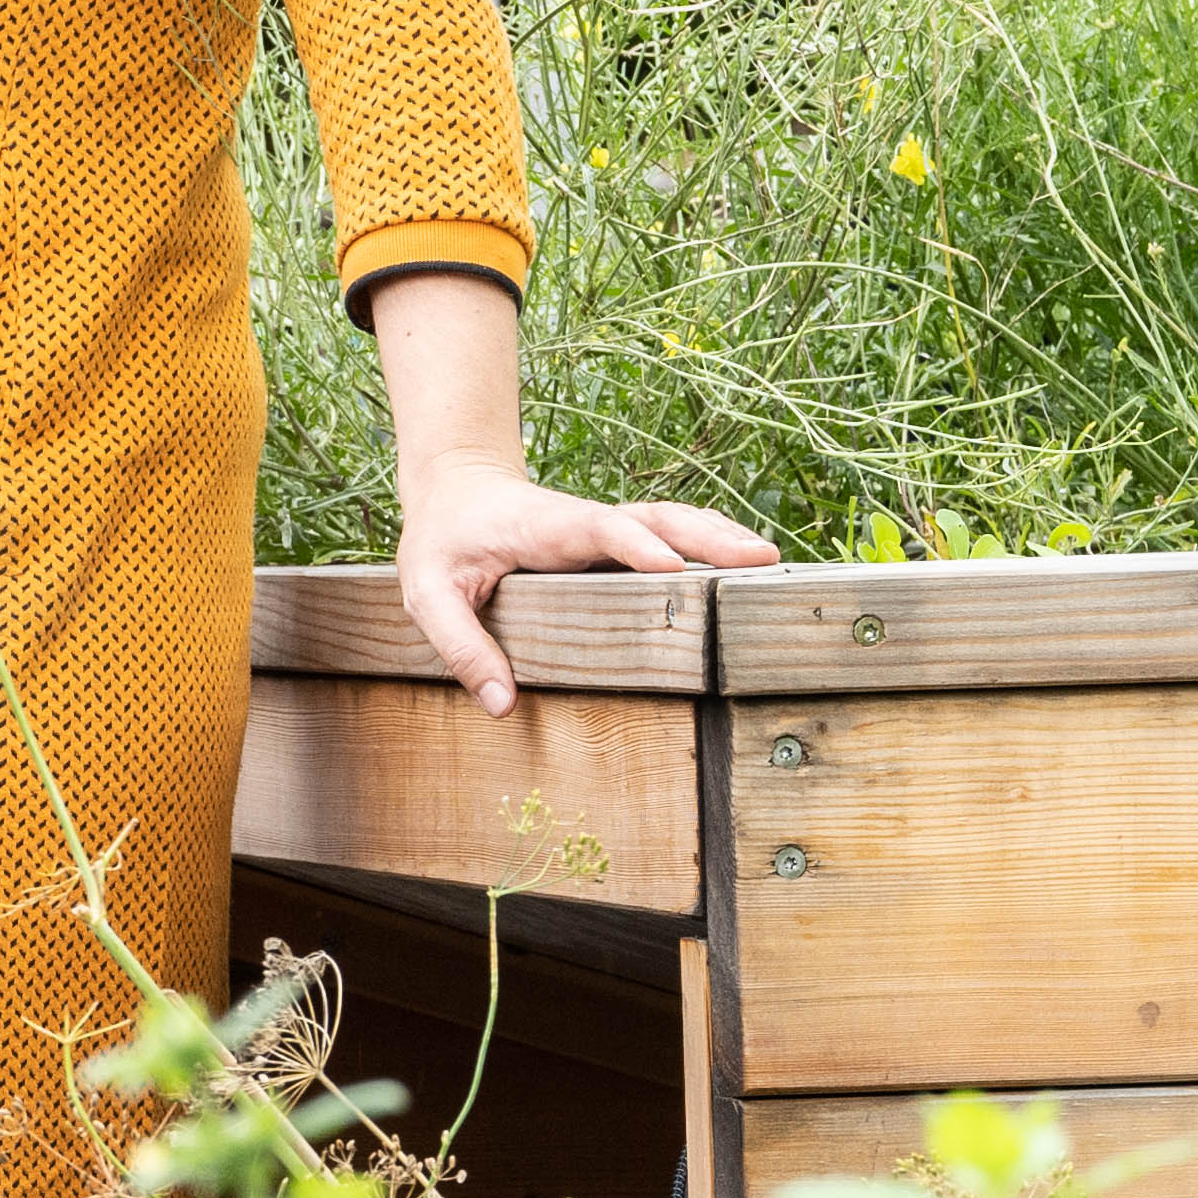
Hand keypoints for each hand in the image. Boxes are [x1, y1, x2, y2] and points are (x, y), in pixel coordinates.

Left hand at [392, 455, 779, 715]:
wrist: (454, 494)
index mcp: (543, 527)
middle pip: (655, 519)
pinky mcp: (616, 540)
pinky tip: (745, 564)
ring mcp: (606, 529)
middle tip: (758, 560)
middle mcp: (585, 523)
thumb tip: (502, 704)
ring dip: (720, 537)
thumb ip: (459, 644)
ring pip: (672, 522)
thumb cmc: (441, 542)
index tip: (671, 565)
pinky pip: (669, 536)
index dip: (634, 544)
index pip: (596, 528)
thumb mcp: (427, 592)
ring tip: (770, 563)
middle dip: (706, 537)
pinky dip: (710, 545)